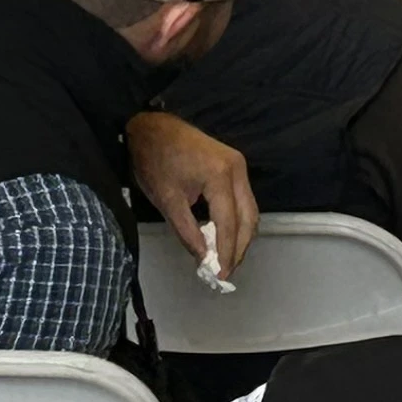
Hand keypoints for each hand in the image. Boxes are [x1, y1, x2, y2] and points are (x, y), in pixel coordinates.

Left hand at [127, 110, 257, 278]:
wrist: (152, 126)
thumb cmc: (155, 160)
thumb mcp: (167, 200)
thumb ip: (187, 232)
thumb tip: (203, 258)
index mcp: (220, 175)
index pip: (229, 223)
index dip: (226, 252)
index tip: (219, 275)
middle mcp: (237, 169)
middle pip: (249, 218)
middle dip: (239, 248)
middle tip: (225, 272)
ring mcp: (238, 166)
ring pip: (249, 210)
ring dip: (240, 237)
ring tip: (225, 259)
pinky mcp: (234, 166)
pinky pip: (242, 200)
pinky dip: (237, 222)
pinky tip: (223, 237)